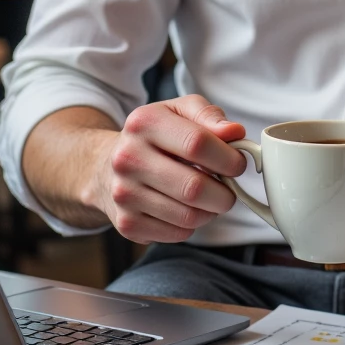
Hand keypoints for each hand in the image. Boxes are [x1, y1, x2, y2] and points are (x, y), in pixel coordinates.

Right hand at [83, 95, 246, 243]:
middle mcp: (128, 158)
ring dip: (211, 210)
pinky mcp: (127, 223)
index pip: (198, 144)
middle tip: (228, 188)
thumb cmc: (155, 137)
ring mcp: (124, 194)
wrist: (107, 167)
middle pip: (195, 187)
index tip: (237, 164)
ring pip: (189, 216)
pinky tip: (186, 208)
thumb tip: (234, 133)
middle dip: (225, 192)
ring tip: (208, 197)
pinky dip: (192, 225)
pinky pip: (178, 233)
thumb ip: (210, 117)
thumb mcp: (180, 112)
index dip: (228, 158)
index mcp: (144, 123)